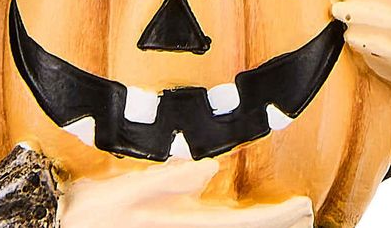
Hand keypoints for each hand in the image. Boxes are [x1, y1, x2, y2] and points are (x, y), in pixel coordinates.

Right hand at [60, 156, 312, 226]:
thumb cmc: (84, 215)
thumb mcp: (120, 191)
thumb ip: (163, 181)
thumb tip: (207, 168)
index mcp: (178, 225)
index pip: (240, 225)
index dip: (276, 218)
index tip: (304, 206)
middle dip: (276, 227)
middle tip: (306, 215)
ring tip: (287, 221)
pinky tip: (234, 223)